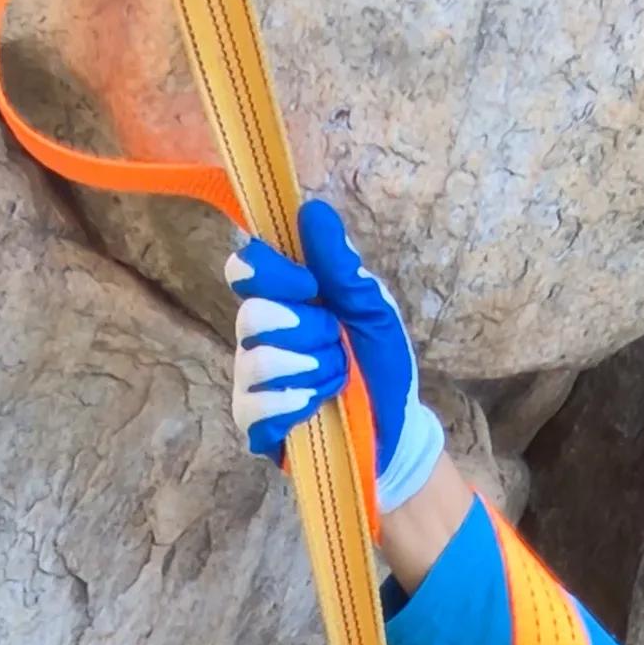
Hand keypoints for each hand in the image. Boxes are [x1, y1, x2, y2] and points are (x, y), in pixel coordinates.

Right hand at [225, 196, 444, 511]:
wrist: (397, 434)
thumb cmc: (384, 368)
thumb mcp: (373, 310)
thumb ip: (341, 266)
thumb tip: (311, 209)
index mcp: (285, 301)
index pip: (246, 268)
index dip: (272, 272)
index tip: (311, 286)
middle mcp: (260, 336)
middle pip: (250, 314)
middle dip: (305, 330)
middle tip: (335, 343)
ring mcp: (252, 380)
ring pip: (257, 359)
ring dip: (309, 369)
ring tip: (336, 380)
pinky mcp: (254, 424)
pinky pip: (254, 405)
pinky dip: (295, 402)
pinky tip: (316, 407)